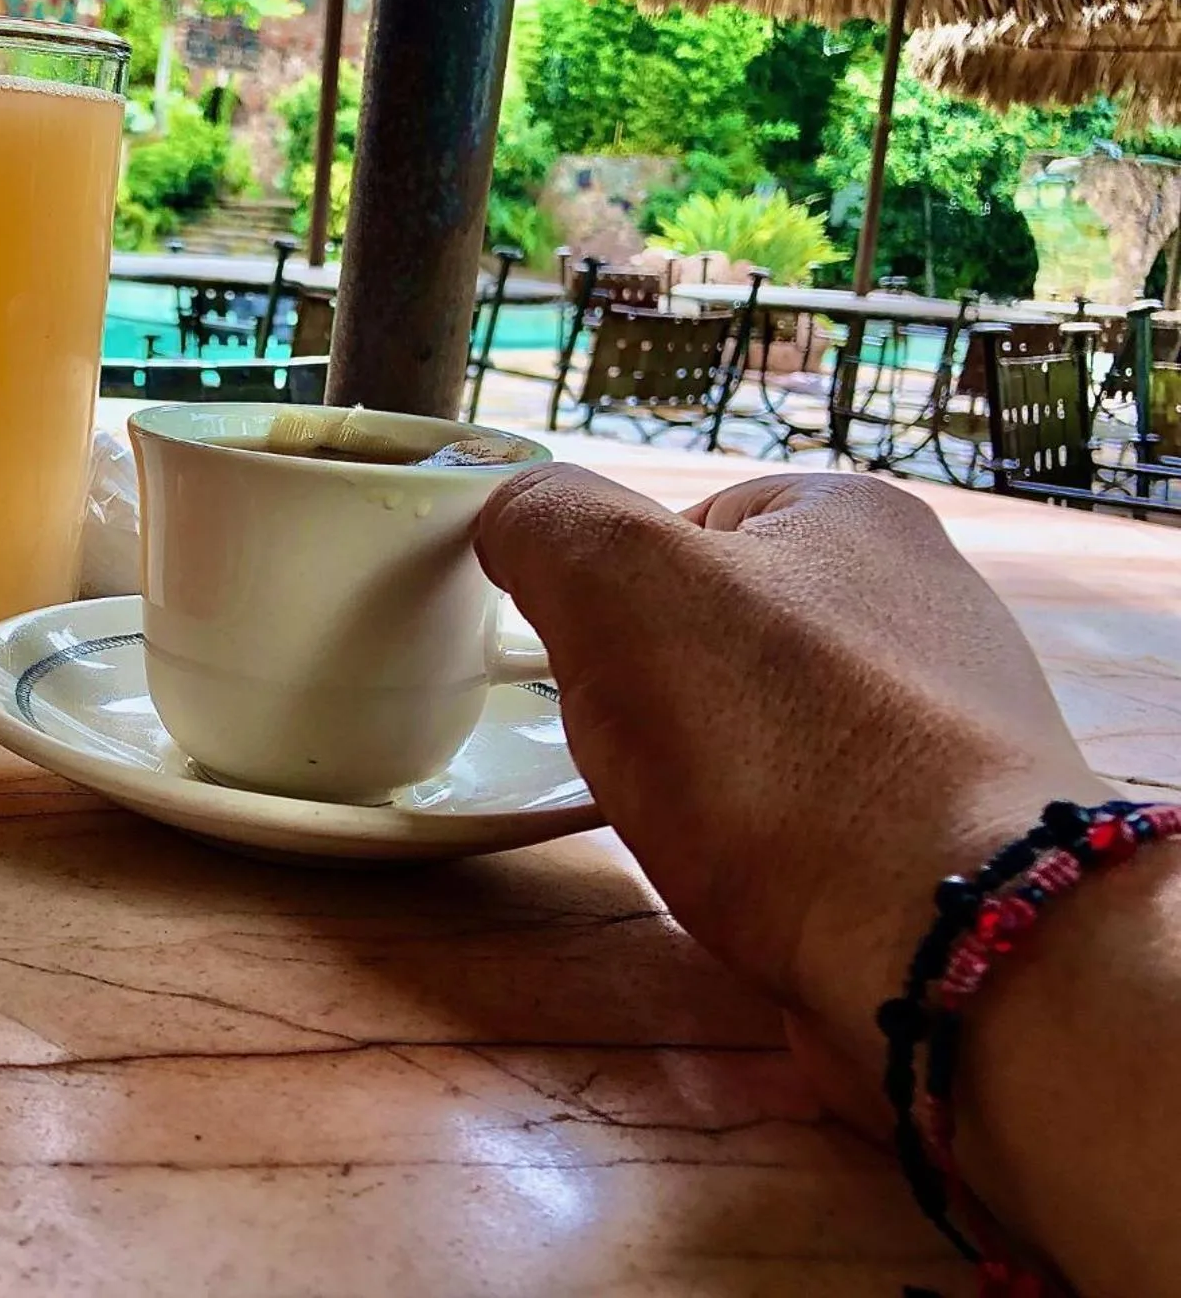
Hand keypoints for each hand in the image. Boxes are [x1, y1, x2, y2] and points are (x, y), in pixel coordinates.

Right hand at [473, 466, 1102, 1068]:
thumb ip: (546, 520)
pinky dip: (768, 848)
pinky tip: (757, 882)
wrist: (950, 947)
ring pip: (765, 733)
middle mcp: (922, 602)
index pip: (684, 525)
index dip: (610, 599)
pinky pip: (816, 819)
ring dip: (710, 780)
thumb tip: (514, 521)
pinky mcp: (948, 838)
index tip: (592, 668)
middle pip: (721, 635)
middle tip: (634, 755)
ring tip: (699, 830)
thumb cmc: (776, 744)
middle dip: (658, 697)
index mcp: (855, 515)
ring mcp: (945, 726)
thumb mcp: (616, 580)